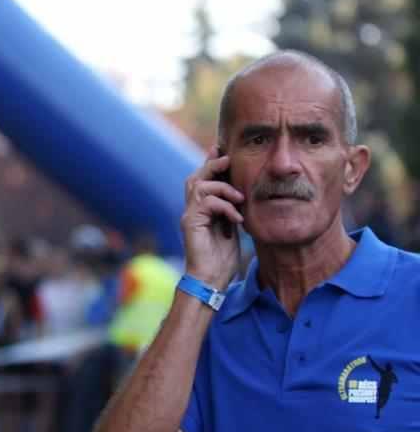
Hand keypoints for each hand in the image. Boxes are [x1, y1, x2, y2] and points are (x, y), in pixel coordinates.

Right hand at [181, 151, 243, 290]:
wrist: (211, 280)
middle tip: (229, 158)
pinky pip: (207, 202)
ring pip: (199, 185)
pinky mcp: (190, 223)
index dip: (211, 163)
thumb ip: (231, 211)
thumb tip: (241, 195)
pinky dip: (225, 206)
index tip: (225, 151)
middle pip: (196, 177)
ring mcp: (189, 216)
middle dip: (212, 164)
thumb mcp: (231, 230)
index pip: (203, 180)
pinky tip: (236, 218)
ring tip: (239, 197)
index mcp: (201, 211)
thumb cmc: (222, 260)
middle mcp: (191, 210)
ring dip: (222, 186)